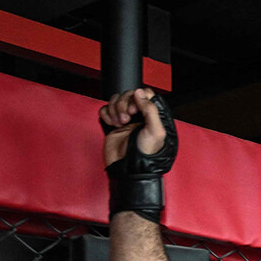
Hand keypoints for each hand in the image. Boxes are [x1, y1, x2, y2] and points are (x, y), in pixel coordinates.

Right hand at [99, 88, 177, 222]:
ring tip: (120, 123)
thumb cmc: (146, 153)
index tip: (135, 109)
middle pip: (128, 95)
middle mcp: (140, 116)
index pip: (146, 94)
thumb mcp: (155, 131)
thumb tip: (140, 93)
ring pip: (116, 100)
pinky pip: (105, 109)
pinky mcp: (113, 124)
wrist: (129, 168)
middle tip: (126, 119)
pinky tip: (112, 124)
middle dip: (123, 104)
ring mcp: (126, 119)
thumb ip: (150, 110)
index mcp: (153, 116)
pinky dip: (106, 114)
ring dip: (114, 109)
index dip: (138, 97)